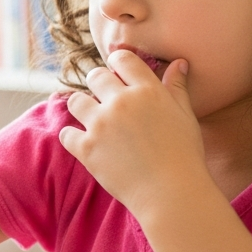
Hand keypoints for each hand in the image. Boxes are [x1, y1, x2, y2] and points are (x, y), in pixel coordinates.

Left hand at [60, 51, 207, 219]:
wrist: (171, 193)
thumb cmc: (184, 154)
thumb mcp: (185, 116)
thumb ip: (176, 87)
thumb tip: (178, 63)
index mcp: (147, 90)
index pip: (122, 59)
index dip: (117, 63)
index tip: (117, 73)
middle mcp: (121, 102)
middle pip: (95, 76)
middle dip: (98, 84)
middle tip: (106, 100)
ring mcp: (100, 124)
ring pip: (75, 101)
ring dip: (82, 108)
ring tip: (94, 121)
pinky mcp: (86, 148)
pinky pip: (66, 133)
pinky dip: (73, 138)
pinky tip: (86, 143)